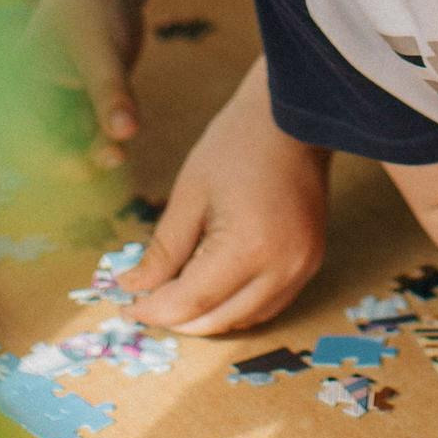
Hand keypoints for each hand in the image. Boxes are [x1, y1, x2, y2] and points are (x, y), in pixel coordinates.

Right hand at [27, 0, 147, 164]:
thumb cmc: (90, 5)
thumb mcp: (100, 48)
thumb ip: (110, 91)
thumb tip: (126, 134)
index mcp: (15, 84)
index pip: (19, 133)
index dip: (45, 158)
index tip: (80, 169)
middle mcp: (33, 98)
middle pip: (43, 146)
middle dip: (70, 163)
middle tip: (105, 163)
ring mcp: (60, 103)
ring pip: (71, 144)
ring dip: (90, 156)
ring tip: (117, 159)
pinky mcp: (85, 105)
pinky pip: (91, 135)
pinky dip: (104, 144)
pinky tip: (120, 150)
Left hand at [127, 69, 328, 332]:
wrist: (292, 116)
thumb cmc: (236, 145)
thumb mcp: (189, 194)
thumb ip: (163, 250)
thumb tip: (135, 288)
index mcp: (248, 248)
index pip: (191, 302)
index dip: (153, 309)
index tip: (126, 305)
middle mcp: (281, 268)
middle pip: (218, 320)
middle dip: (176, 317)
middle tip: (145, 300)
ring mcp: (302, 268)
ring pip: (244, 320)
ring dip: (206, 316)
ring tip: (175, 292)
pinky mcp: (311, 262)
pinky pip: (268, 305)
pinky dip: (235, 305)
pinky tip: (212, 285)